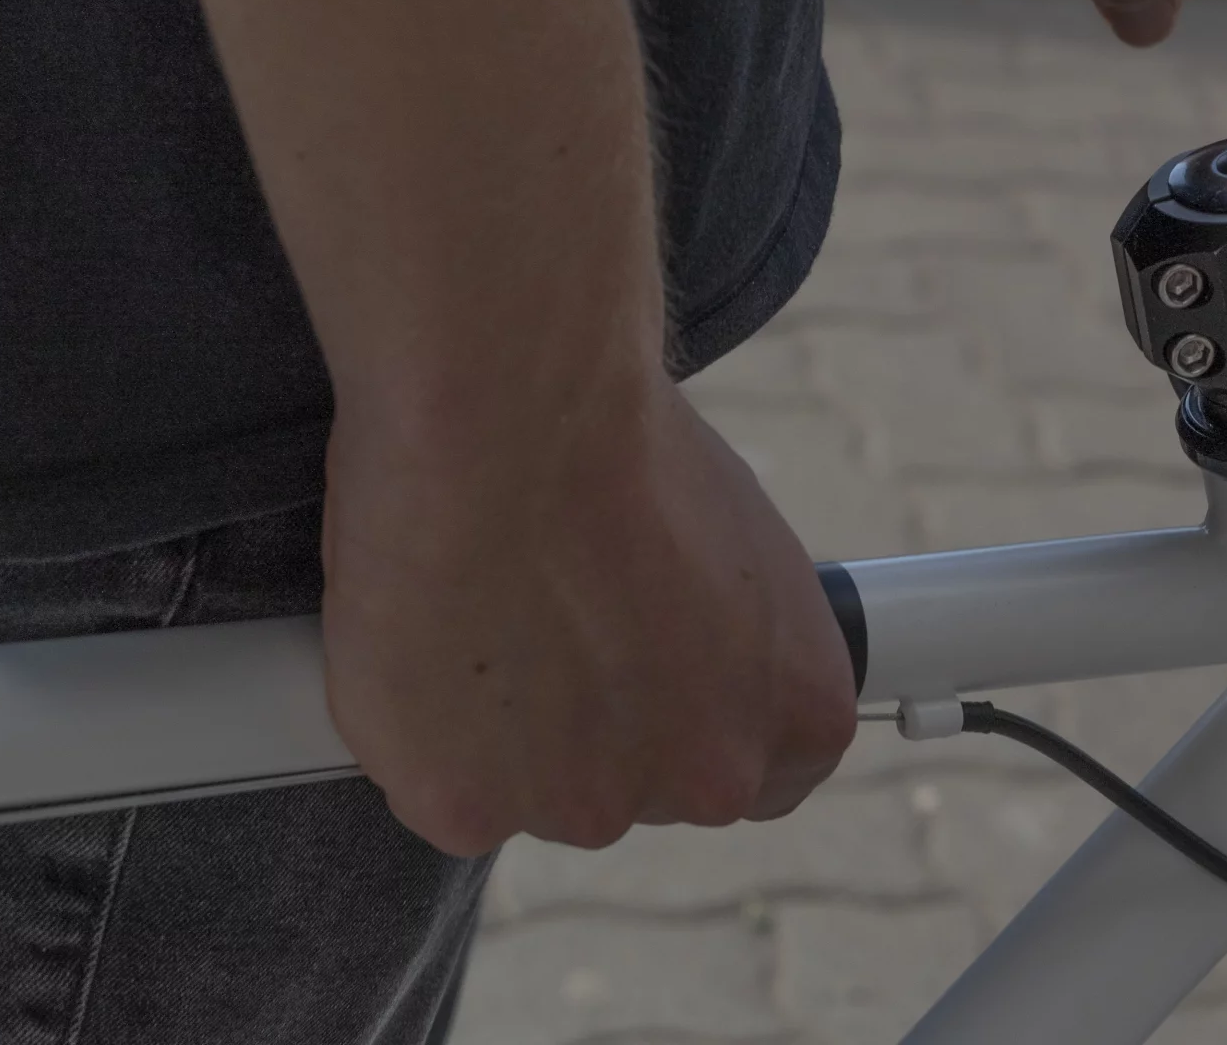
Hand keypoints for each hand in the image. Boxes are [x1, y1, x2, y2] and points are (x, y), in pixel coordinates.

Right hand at [321, 373, 859, 854]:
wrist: (512, 416)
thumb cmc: (625, 450)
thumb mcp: (740, 552)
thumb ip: (727, 641)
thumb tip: (685, 655)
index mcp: (801, 714)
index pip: (767, 779)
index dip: (695, 729)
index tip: (651, 686)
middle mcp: (711, 783)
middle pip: (646, 790)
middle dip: (601, 735)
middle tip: (552, 631)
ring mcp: (586, 807)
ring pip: (536, 795)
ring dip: (507, 737)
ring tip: (483, 617)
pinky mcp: (468, 810)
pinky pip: (442, 790)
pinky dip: (425, 736)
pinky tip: (427, 645)